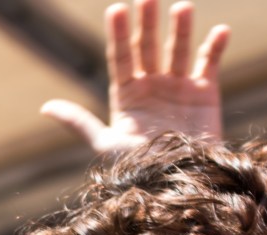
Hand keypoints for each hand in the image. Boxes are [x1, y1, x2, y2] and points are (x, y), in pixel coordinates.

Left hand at [42, 0, 227, 156]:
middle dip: (147, 22)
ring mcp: (177, 87)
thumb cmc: (138, 169)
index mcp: (126, 95)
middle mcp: (150, 86)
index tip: (116, 9)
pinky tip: (222, 30)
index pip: (121, 56)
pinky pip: (210, 63)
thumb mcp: (105, 144)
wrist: (177, 183)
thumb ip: (79, 122)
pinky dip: (216, 46)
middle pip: (147, 46)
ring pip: (178, 49)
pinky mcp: (204, 93)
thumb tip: (45, 107)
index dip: (119, 34)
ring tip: (182, 7)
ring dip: (180, 28)